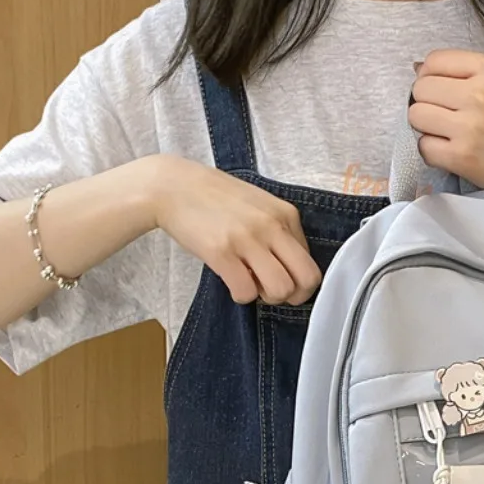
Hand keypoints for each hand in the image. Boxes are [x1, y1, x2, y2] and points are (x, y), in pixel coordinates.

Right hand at [148, 156, 320, 304]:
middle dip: (293, 295)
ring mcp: (247, 239)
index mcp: (286, 214)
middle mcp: (272, 226)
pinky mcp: (221, 252)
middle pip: (307, 280)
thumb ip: (280, 232)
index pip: (312, 263)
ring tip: (250, 284)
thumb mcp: (260, 205)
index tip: (278, 275)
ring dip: (267, 297)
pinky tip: (231, 282)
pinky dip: (241, 296)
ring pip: (281, 290)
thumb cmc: (216, 198)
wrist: (172, 186)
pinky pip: (246, 292)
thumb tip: (291, 268)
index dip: (297, 279)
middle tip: (271, 289)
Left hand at [408, 51, 483, 198]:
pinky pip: (424, 147)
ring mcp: (469, 126)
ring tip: (446, 133)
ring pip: (416, 116)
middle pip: (420, 88)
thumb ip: (463, 73)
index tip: (440, 92)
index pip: (433, 61)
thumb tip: (416, 69)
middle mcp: (479, 94)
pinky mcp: (462, 156)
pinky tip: (450, 151)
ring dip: (425, 127)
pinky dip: (431, 151)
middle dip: (426, 103)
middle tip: (444, 117)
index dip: (428, 77)